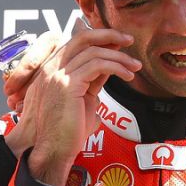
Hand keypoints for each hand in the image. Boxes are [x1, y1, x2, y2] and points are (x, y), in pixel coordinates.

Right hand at [14, 25, 140, 185]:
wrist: (51, 151)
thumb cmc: (66, 133)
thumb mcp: (82, 100)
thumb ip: (91, 82)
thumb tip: (109, 68)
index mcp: (52, 70)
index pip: (76, 43)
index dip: (99, 39)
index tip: (118, 44)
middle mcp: (51, 68)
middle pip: (82, 37)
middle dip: (108, 35)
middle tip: (128, 40)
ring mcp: (57, 75)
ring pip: (93, 52)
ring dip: (119, 57)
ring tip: (134, 67)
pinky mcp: (67, 85)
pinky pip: (97, 65)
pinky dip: (116, 67)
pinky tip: (126, 76)